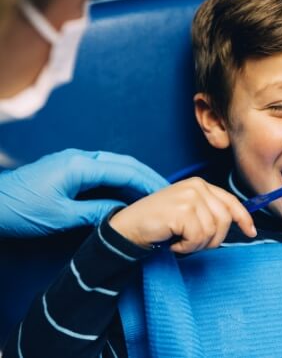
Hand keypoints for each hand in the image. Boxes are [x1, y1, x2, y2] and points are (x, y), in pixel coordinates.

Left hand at [0, 149, 167, 236]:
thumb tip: (123, 214)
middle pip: (124, 163)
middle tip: (169, 192)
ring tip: (155, 193)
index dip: (148, 183)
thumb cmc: (20, 211)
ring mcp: (75, 161)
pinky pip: (104, 171)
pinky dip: (121, 180)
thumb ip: (96, 212)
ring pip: (115, 165)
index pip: (125, 171)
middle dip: (148, 176)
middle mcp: (81, 158)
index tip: (167, 195)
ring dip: (136, 177)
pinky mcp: (70, 168)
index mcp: (80, 166)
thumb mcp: (61, 217)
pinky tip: (129, 193)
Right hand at [109, 177, 256, 253]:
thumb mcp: (188, 211)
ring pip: (212, 231)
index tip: (251, 232)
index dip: (244, 218)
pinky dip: (186, 247)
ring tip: (180, 241)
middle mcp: (197, 187)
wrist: (128, 227)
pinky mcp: (182, 210)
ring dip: (196, 245)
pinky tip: (174, 242)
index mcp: (201, 184)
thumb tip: (239, 224)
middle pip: (225, 220)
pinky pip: (198, 238)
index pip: (231, 201)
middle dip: (212, 239)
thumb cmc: (159, 223)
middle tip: (192, 243)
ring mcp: (190, 197)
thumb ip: (209, 212)